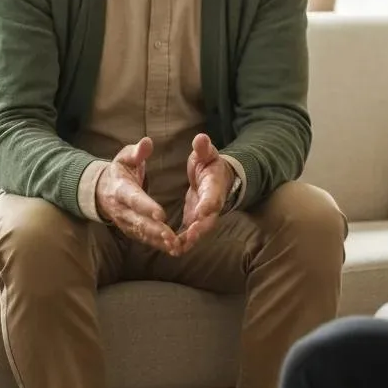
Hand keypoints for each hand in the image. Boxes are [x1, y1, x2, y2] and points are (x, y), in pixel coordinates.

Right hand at [96, 137, 179, 255]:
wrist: (100, 190)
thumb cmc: (119, 171)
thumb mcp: (125, 157)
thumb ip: (136, 152)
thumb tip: (147, 142)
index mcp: (120, 189)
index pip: (134, 199)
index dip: (146, 207)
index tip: (161, 214)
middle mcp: (121, 209)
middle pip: (139, 221)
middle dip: (155, 230)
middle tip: (172, 237)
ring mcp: (125, 222)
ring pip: (142, 233)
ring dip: (158, 241)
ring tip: (175, 245)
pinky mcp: (130, 230)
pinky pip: (144, 239)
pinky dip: (157, 245)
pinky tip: (173, 249)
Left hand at [180, 134, 233, 253]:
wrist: (219, 178)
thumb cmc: (210, 163)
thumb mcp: (207, 153)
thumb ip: (204, 148)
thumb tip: (201, 138)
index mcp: (214, 186)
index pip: (213, 196)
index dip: (208, 204)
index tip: (201, 212)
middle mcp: (211, 204)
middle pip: (208, 220)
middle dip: (199, 229)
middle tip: (189, 236)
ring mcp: (204, 215)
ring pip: (198, 231)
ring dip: (188, 240)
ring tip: (174, 248)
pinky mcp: (194, 221)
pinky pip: (189, 234)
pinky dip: (181, 242)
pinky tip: (169, 249)